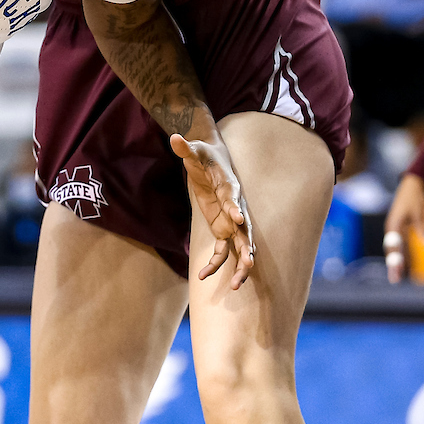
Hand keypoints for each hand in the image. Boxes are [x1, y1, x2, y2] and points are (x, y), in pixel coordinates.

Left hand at [171, 132, 253, 288]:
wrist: (213, 161)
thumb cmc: (204, 155)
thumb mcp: (193, 150)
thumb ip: (185, 148)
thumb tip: (174, 137)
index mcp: (229, 185)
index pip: (234, 197)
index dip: (235, 208)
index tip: (239, 220)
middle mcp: (235, 207)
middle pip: (246, 230)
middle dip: (248, 248)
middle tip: (248, 264)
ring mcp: (231, 221)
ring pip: (241, 247)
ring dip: (241, 265)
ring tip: (235, 285)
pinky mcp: (223, 230)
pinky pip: (223, 251)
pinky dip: (216, 264)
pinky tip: (202, 276)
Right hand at [384, 173, 423, 283]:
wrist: (411, 185)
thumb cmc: (413, 197)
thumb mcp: (418, 212)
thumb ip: (422, 229)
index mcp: (394, 224)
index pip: (393, 245)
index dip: (395, 259)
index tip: (397, 271)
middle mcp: (392, 228)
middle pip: (391, 249)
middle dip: (393, 265)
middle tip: (394, 280)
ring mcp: (394, 229)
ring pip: (394, 249)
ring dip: (395, 262)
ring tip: (396, 277)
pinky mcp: (399, 229)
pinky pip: (398, 245)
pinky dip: (400, 255)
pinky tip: (402, 265)